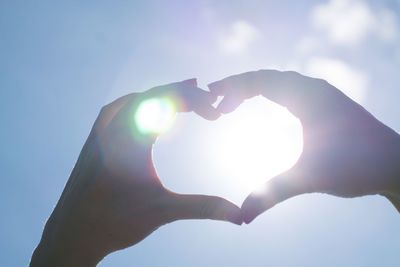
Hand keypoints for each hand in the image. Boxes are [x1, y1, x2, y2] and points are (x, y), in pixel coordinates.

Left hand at [30, 79, 241, 266]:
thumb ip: (204, 207)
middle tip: (209, 101)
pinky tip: (150, 110)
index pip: (167, 100)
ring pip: (137, 99)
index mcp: (131, 136)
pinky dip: (143, 104)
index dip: (196, 100)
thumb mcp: (163, 210)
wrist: (72, 233)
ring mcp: (102, 131)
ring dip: (163, 95)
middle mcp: (114, 126)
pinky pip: (123, 109)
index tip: (216, 113)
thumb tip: (240, 216)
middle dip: (184, 95)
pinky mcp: (97, 139)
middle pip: (154, 95)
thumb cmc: (114, 221)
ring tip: (186, 92)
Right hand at [208, 70, 399, 222]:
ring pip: (276, 82)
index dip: (231, 87)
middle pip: (265, 77)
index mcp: (307, 96)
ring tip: (229, 105)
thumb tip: (241, 216)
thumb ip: (272, 193)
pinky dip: (266, 94)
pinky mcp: (324, 104)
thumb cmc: (359, 165)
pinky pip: (287, 90)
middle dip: (235, 87)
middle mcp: (313, 88)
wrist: (397, 164)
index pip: (259, 80)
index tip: (210, 99)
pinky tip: (258, 107)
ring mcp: (320, 94)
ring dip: (250, 89)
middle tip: (213, 102)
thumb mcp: (310, 177)